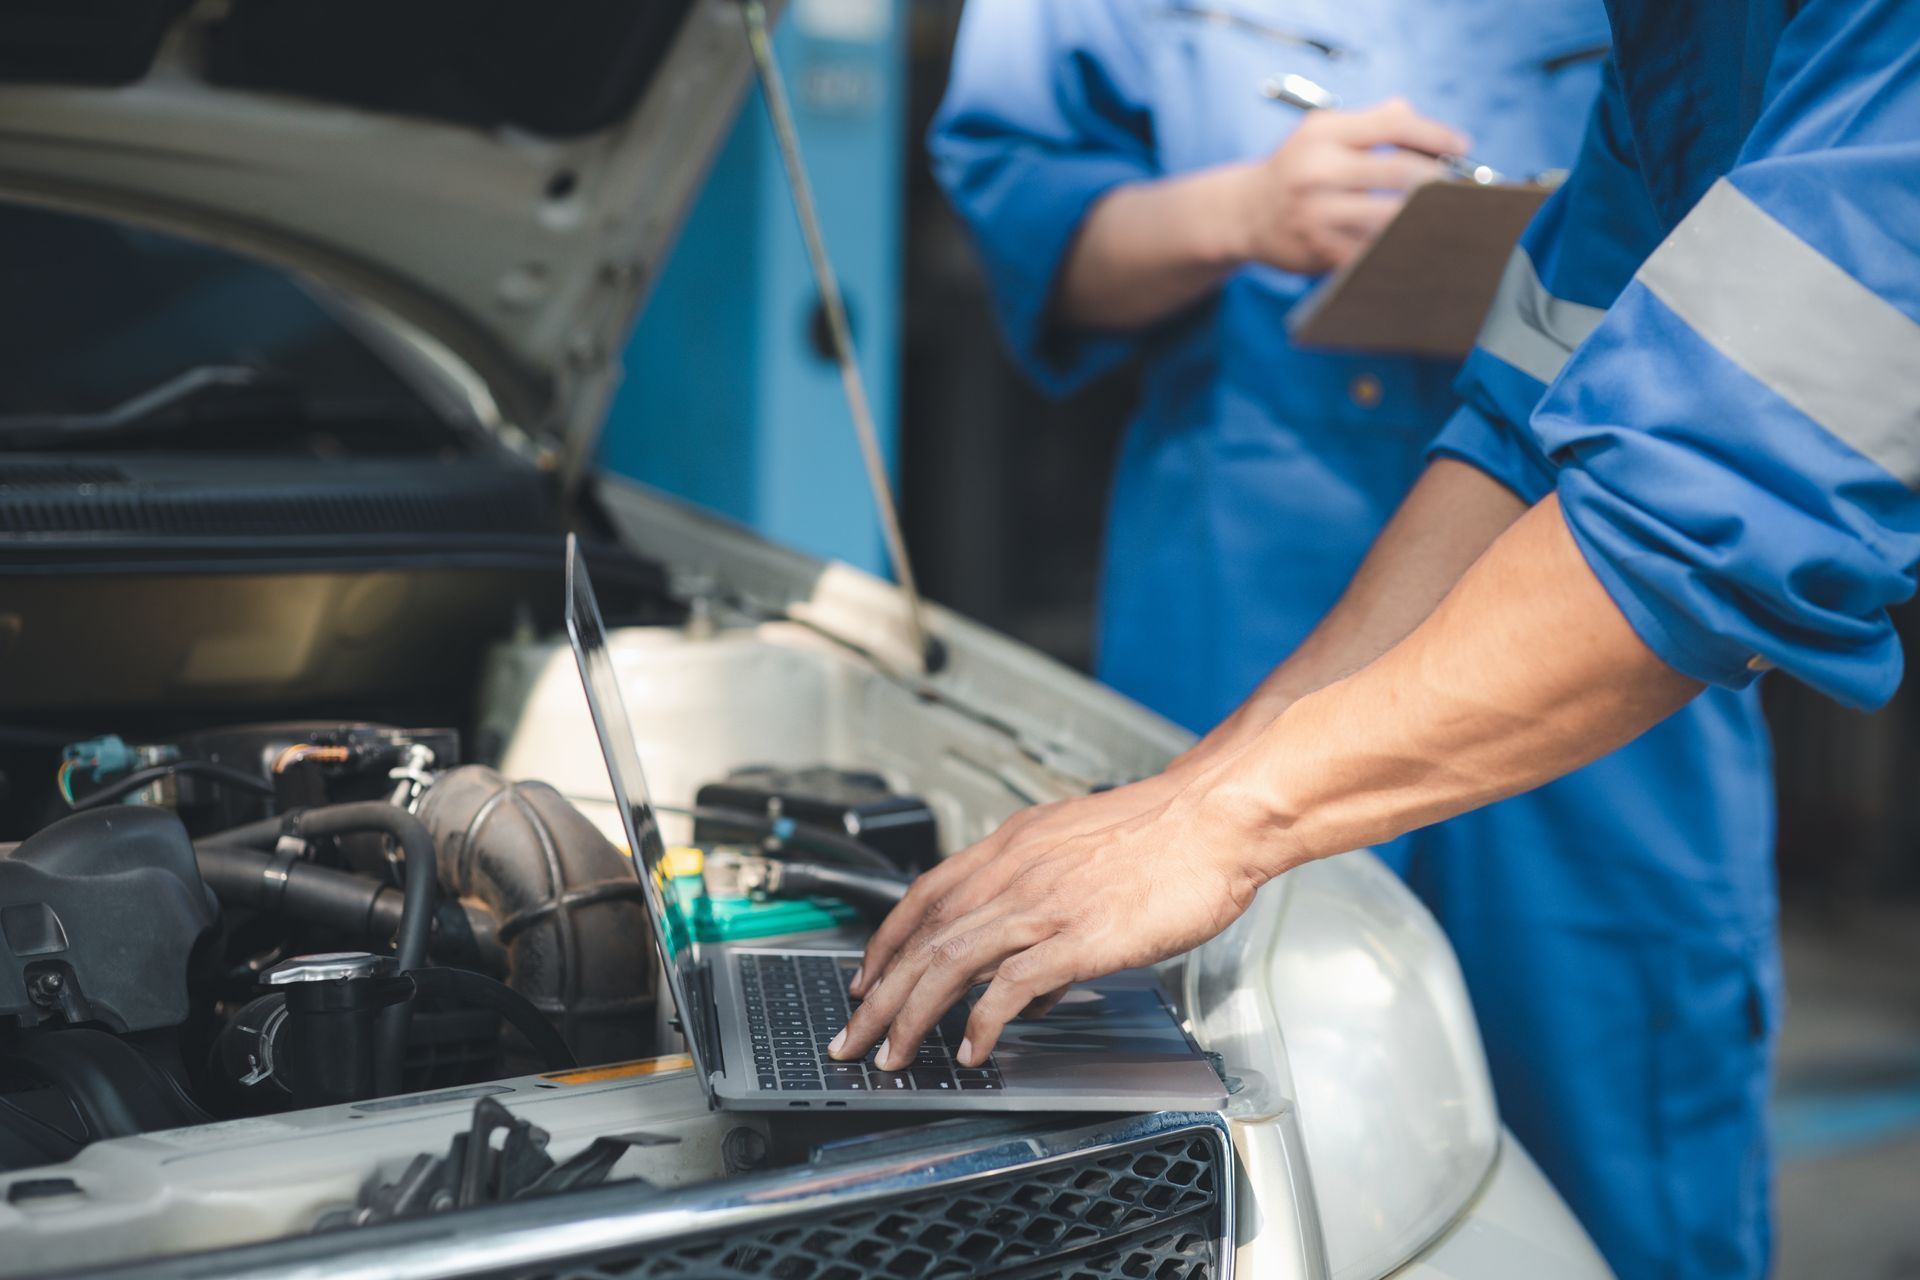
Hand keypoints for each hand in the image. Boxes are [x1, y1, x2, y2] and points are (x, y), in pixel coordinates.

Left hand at [831, 768, 1285, 1070]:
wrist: (1214, 816)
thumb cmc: (1163, 832)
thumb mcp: (1080, 847)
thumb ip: (1045, 894)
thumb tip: (1032, 961)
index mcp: (1012, 845)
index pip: (925, 894)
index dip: (887, 940)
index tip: (866, 975)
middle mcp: (1015, 871)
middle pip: (925, 936)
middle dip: (880, 993)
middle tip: (854, 1034)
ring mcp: (1044, 904)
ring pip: (951, 961)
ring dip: (912, 1014)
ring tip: (894, 1053)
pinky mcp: (1080, 936)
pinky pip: (1013, 986)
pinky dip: (984, 1020)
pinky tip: (973, 1048)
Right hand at [1227, 98, 1469, 273]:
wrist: (1244, 214)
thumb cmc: (1296, 168)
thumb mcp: (1321, 132)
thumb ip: (1371, 121)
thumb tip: (1416, 118)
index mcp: (1322, 135)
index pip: (1393, 124)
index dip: (1435, 134)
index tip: (1461, 146)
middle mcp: (1317, 172)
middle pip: (1401, 173)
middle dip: (1438, 180)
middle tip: (1456, 187)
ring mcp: (1317, 216)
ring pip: (1393, 217)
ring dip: (1425, 217)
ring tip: (1442, 214)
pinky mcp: (1320, 252)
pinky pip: (1375, 250)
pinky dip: (1400, 246)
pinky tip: (1413, 240)